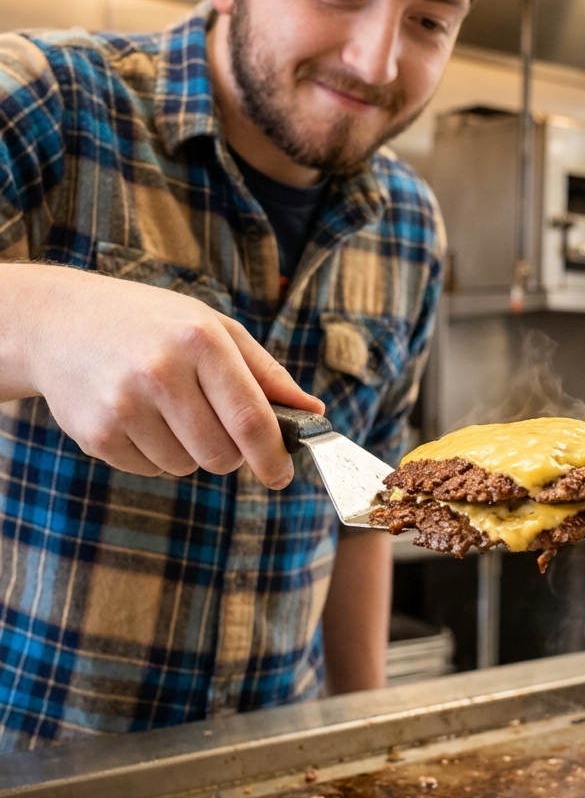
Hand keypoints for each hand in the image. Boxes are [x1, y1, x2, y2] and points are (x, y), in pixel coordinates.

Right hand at [3, 263, 322, 488]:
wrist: (57, 321)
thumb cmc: (152, 325)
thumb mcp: (213, 328)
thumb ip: (266, 373)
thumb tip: (313, 412)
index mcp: (200, 341)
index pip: (251, 420)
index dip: (273, 457)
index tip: (282, 475)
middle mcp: (161, 372)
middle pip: (222, 455)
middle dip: (230, 454)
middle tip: (216, 428)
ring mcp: (125, 405)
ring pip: (186, 467)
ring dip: (189, 452)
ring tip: (167, 409)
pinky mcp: (97, 434)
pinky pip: (151, 470)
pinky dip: (155, 455)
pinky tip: (137, 416)